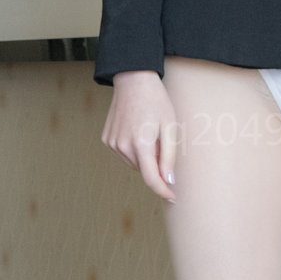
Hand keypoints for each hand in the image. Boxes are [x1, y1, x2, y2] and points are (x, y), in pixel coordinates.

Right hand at [100, 71, 177, 202]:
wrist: (133, 81)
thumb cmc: (156, 102)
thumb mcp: (170, 127)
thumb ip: (168, 156)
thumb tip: (168, 180)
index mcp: (141, 144)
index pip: (151, 179)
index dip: (163, 191)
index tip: (172, 198)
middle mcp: (122, 147)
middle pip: (144, 170)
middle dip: (155, 163)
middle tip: (161, 140)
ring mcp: (112, 144)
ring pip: (134, 164)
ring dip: (144, 157)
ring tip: (148, 133)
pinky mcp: (107, 140)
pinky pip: (124, 155)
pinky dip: (133, 150)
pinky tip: (137, 132)